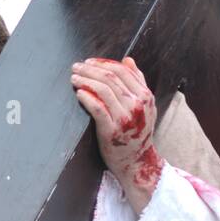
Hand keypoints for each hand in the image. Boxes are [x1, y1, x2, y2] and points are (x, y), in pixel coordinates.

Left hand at [72, 56, 162, 210]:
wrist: (137, 160)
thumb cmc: (138, 131)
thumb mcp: (145, 105)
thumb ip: (138, 81)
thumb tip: (128, 60)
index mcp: (145, 95)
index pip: (122, 71)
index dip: (103, 63)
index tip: (89, 62)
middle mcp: (137, 105)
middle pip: (110, 78)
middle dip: (90, 69)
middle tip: (76, 67)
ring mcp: (125, 118)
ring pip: (102, 90)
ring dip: (85, 80)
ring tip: (74, 78)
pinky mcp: (112, 130)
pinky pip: (97, 108)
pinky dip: (86, 97)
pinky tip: (78, 93)